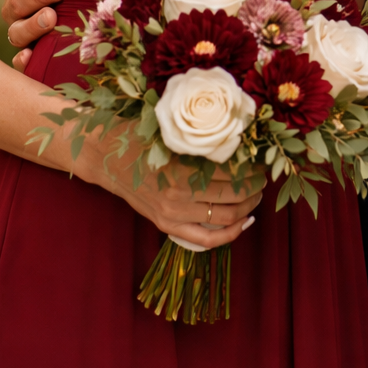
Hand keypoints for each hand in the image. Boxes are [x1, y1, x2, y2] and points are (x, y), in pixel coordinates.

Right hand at [0, 0, 65, 70]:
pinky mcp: (33, 56)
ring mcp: (22, 33)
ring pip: (16, 32)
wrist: (85, 6)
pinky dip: (23, 61)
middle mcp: (16, 8)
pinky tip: (31, 58)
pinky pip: (21, 62)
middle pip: (14, 4)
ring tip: (51, 19)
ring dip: (31, 26)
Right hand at [76, 136, 266, 247]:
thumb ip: (202, 136)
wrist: (103, 155)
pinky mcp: (166, 225)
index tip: (261, 159)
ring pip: (226, 217)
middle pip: (235, 194)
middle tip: (263, 177)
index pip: (233, 171)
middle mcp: (179, 193)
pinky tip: (244, 222)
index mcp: (183, 164)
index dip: (254, 166)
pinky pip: (206, 240)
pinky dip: (230, 234)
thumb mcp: (171, 128)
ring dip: (248, 207)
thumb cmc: (139, 133)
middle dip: (256, 186)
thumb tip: (242, 135)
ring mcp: (173, 213)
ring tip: (256, 195)